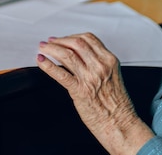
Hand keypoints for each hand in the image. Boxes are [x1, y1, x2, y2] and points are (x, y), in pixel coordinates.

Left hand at [37, 33, 154, 153]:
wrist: (121, 124)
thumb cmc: (117, 104)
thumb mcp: (112, 76)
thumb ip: (97, 64)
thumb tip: (76, 55)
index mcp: (110, 60)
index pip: (88, 38)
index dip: (71, 36)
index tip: (62, 38)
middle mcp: (100, 66)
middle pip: (76, 43)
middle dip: (60, 40)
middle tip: (49, 42)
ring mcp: (90, 78)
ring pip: (67, 55)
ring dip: (52, 49)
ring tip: (43, 48)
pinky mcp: (80, 91)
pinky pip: (61, 74)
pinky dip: (48, 66)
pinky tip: (41, 61)